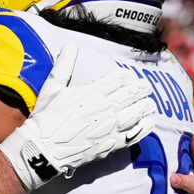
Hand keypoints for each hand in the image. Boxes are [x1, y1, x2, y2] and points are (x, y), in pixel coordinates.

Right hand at [0, 69, 152, 188]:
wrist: (44, 149)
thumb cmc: (46, 117)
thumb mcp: (53, 86)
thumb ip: (65, 64)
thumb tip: (71, 43)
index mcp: (93, 92)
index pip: (119, 79)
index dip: (127, 77)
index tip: (128, 78)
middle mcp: (106, 108)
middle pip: (132, 94)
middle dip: (141, 89)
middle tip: (146, 87)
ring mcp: (111, 127)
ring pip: (138, 112)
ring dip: (146, 106)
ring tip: (149, 103)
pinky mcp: (113, 144)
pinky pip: (136, 134)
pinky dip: (145, 127)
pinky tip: (148, 122)